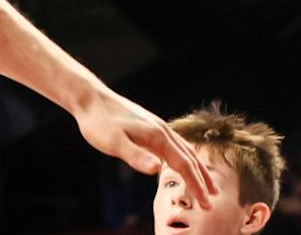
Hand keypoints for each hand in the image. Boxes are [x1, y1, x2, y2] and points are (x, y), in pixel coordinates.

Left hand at [76, 90, 216, 205]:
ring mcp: (157, 127)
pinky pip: (175, 145)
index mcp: (158, 136)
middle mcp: (163, 130)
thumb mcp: (113, 142)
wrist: (89, 98)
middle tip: (211, 201)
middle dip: (203, 180)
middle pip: (190, 158)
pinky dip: (185, 158)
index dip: (196, 185)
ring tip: (206, 184)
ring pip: (185, 150)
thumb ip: (134, 156)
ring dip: (198, 168)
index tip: (206, 204)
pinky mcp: (150, 126)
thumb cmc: (98, 122)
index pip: (184, 165)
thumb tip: (156, 170)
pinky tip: (181, 164)